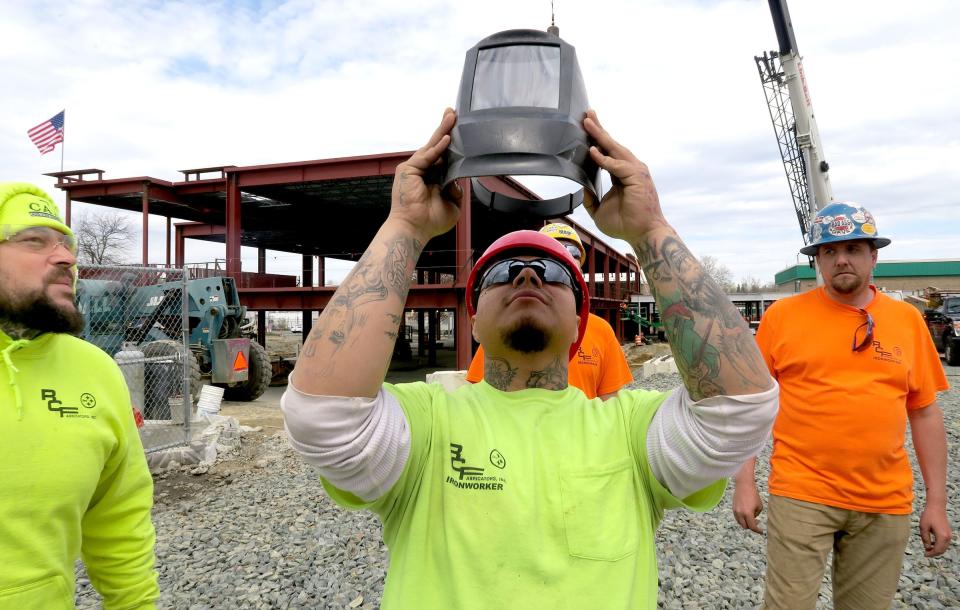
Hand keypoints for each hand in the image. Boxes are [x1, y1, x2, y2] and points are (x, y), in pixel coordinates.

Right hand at [389, 108, 462, 240]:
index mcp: (432, 177)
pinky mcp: (408, 169)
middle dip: (445, 128)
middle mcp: (423, 170)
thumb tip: (459, 177)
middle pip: (436, 145)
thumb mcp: (453, 204)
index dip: (451, 142)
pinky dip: (437, 147)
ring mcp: (414, 168)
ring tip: (452, 116)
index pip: (443, 155)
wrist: (415, 229)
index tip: (458, 129)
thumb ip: (456, 189)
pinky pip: (426, 156)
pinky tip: (447, 138)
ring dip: (443, 131)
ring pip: (431, 146)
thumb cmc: (430, 221)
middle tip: (453, 112)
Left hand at [582, 110, 669, 242]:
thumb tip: (580, 187)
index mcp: (623, 174)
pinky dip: (604, 158)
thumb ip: (590, 198)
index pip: (608, 152)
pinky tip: (592, 151)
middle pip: (612, 145)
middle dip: (598, 129)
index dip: (598, 139)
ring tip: (587, 123)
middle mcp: (631, 168)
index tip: (587, 127)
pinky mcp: (636, 177)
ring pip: (614, 149)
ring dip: (600, 135)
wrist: (641, 234)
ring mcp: (635, 171)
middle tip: (587, 114)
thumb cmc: (625, 224)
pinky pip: (617, 165)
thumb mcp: (599, 210)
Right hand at [732, 481, 764, 533]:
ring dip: (746, 523)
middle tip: (757, 523)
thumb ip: (757, 514)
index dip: (757, 530)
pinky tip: (746, 515)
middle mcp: (740, 514)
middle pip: (745, 526)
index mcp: (748, 514)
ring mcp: (736, 511)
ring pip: (740, 522)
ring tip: (751, 518)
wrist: (744, 485)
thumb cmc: (753, 494)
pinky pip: (737, 518)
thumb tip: (754, 518)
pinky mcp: (733, 508)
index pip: (752, 526)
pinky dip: (742, 519)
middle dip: (751, 527)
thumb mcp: (759, 505)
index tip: (761, 531)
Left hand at [919, 503, 951, 556]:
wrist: (936, 507)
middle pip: (942, 550)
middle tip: (926, 553)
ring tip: (928, 548)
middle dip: (934, 553)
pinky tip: (932, 543)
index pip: (938, 550)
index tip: (925, 555)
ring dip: (937, 549)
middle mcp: (948, 537)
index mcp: (942, 536)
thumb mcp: (923, 528)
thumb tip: (927, 548)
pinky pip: (945, 542)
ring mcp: (949, 534)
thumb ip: (925, 539)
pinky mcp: (948, 532)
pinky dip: (939, 545)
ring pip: (944, 547)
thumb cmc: (929, 516)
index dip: (931, 554)